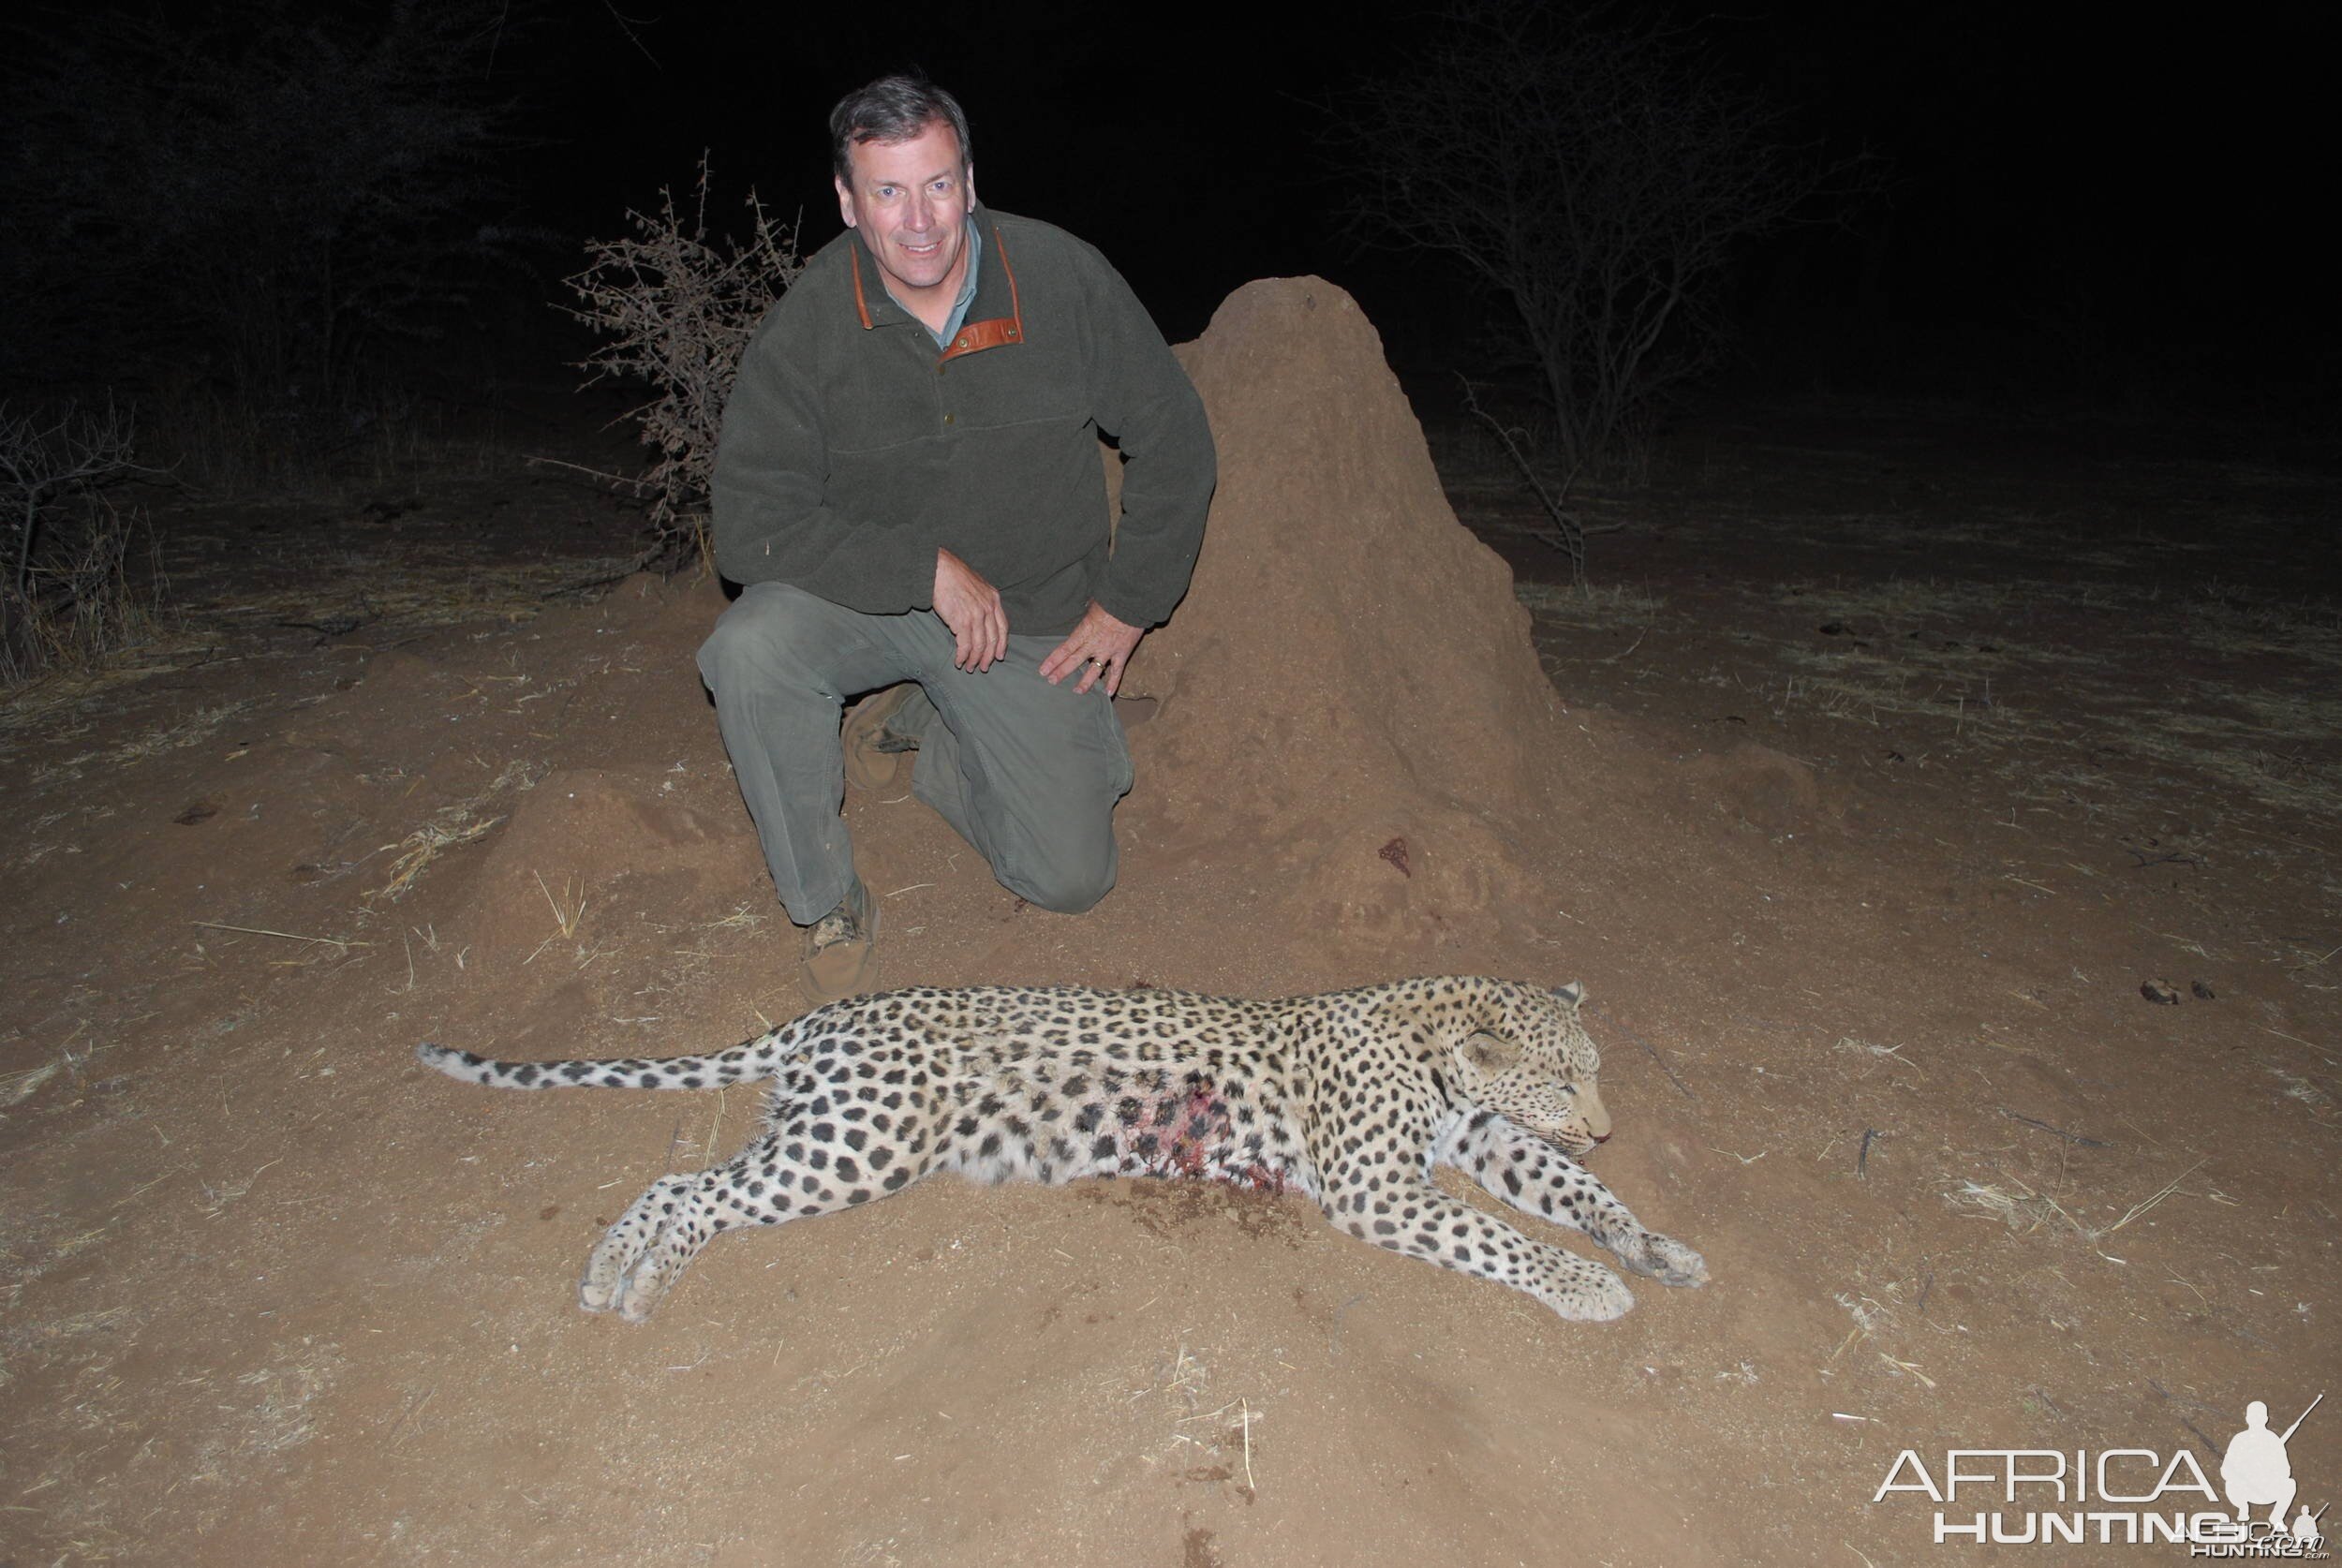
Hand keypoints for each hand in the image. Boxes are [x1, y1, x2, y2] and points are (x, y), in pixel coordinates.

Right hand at [932, 548, 1007, 671]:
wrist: (939, 569)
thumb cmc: (952, 575)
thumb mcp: (976, 585)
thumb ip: (982, 600)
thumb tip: (980, 616)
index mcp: (993, 599)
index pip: (1003, 627)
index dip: (1001, 644)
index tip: (999, 656)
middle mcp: (988, 608)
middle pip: (992, 639)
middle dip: (988, 657)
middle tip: (983, 667)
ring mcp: (976, 615)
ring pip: (979, 645)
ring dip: (974, 659)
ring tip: (970, 667)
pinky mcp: (962, 621)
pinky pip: (965, 645)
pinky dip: (963, 656)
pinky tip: (959, 661)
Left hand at [1038, 601, 1143, 695]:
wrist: (1132, 604)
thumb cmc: (1112, 601)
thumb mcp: (1094, 603)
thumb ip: (1088, 610)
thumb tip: (1086, 606)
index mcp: (1084, 631)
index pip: (1065, 649)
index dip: (1053, 660)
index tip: (1043, 670)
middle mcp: (1093, 644)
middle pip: (1074, 661)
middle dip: (1062, 672)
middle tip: (1052, 681)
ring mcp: (1108, 651)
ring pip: (1094, 671)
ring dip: (1085, 683)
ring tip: (1077, 691)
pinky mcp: (1122, 654)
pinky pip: (1117, 671)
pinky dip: (1114, 682)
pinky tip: (1109, 694)